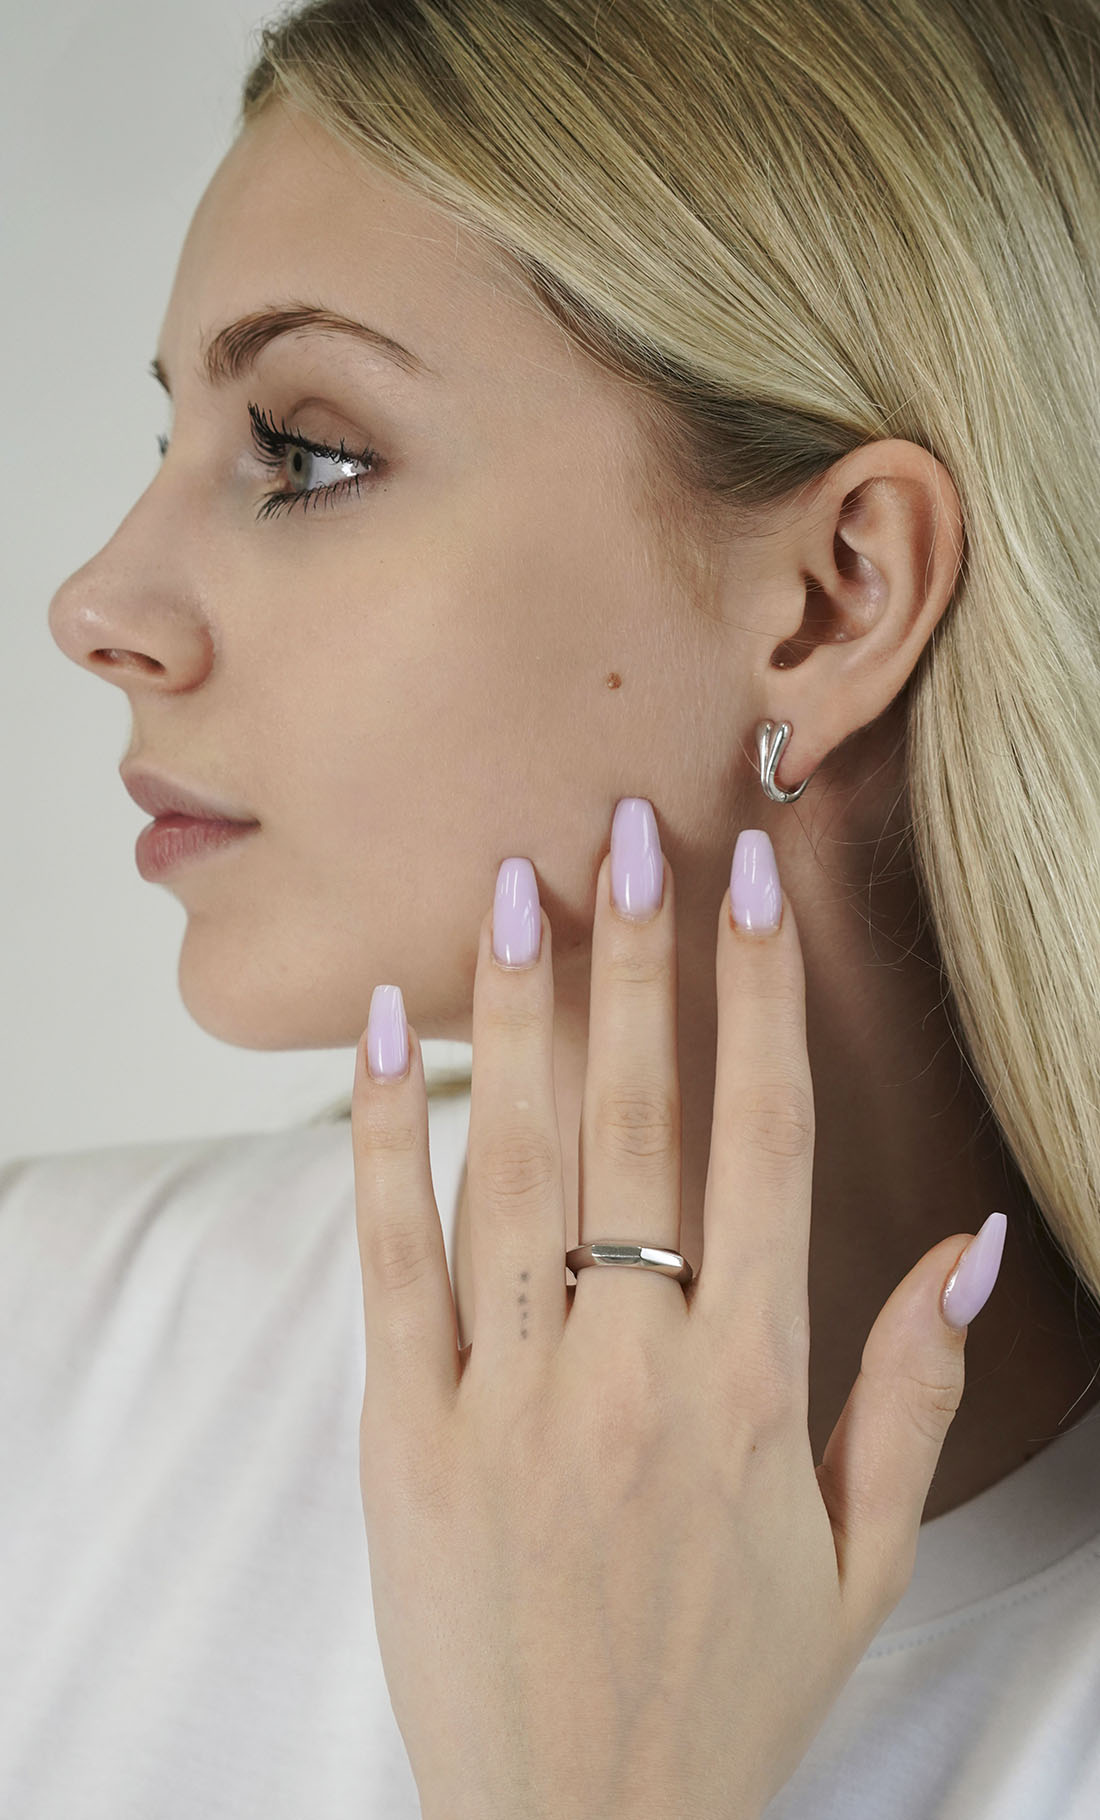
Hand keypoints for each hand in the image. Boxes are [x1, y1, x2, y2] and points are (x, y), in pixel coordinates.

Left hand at [350, 803, 999, 1819]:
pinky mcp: (403, 1428)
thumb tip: (974, 1244)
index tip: (753, 885)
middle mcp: (630, 1367)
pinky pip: (391, 1254)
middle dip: (639, 959)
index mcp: (750, 1388)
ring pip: (511, 1160)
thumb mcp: (860, 1560)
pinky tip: (380, 1032)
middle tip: (631, 826)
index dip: (761, 1001)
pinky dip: (381, 1134)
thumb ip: (910, 1391)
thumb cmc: (726, 1694)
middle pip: (634, 1119)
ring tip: (519, 882)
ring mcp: (504, 1392)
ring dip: (516, 1011)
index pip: (765, 1145)